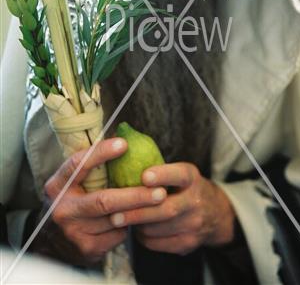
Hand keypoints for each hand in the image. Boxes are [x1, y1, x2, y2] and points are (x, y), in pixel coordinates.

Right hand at [44, 138, 166, 261]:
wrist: (56, 237)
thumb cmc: (77, 195)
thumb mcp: (77, 178)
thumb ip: (95, 162)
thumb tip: (124, 133)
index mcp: (58, 184)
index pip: (78, 164)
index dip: (100, 153)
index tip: (124, 144)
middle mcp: (62, 209)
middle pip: (104, 200)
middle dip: (135, 196)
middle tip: (160, 190)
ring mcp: (73, 231)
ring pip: (114, 220)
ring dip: (138, 211)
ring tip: (157, 203)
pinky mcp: (86, 248)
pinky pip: (116, 236)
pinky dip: (128, 226)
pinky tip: (134, 218)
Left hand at [110, 162, 235, 255]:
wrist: (216, 213)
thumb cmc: (186, 188)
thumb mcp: (181, 173)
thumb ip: (160, 172)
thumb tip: (122, 163)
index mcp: (192, 178)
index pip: (179, 175)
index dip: (162, 175)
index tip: (144, 176)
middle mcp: (196, 201)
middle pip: (165, 209)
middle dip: (137, 211)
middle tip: (114, 213)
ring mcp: (194, 224)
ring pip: (157, 229)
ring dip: (136, 225)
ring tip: (122, 219)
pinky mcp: (188, 243)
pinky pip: (157, 243)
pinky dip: (143, 237)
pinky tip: (137, 229)